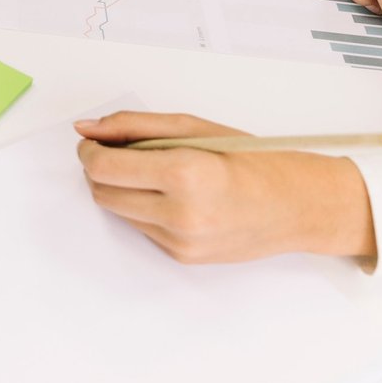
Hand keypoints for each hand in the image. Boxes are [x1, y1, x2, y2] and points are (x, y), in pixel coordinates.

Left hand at [75, 112, 375, 262]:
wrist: (295, 206)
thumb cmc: (251, 159)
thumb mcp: (193, 127)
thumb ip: (134, 125)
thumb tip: (86, 127)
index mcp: (185, 174)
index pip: (104, 168)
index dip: (89, 151)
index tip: (92, 140)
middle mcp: (181, 214)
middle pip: (103, 192)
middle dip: (100, 169)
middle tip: (120, 151)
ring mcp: (181, 241)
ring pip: (118, 212)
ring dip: (122, 189)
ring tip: (155, 172)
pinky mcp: (182, 257)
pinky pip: (141, 228)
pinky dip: (144, 208)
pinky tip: (173, 196)